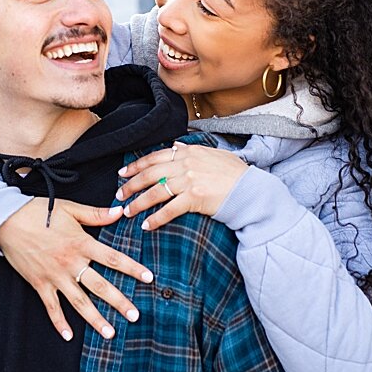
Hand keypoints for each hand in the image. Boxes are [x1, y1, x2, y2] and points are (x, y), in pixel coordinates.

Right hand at [0, 198, 154, 342]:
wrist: (5, 221)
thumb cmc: (36, 212)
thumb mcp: (68, 208)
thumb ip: (95, 214)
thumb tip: (120, 211)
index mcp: (80, 243)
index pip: (112, 258)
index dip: (132, 268)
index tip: (148, 278)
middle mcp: (70, 263)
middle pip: (100, 286)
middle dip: (119, 302)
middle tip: (135, 315)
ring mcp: (54, 276)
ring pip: (79, 301)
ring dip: (95, 319)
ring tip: (111, 333)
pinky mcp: (39, 284)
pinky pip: (51, 307)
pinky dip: (59, 322)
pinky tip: (68, 336)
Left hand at [116, 142, 248, 230]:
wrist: (252, 191)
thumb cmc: (235, 174)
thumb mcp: (214, 154)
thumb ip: (192, 150)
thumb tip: (175, 146)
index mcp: (188, 152)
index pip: (155, 157)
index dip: (136, 166)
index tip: (123, 173)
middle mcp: (186, 164)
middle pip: (150, 175)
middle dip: (131, 186)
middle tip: (119, 196)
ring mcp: (189, 181)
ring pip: (155, 192)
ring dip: (138, 203)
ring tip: (127, 212)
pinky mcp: (195, 198)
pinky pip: (169, 210)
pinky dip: (155, 219)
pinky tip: (147, 226)